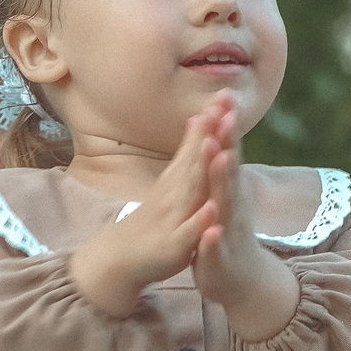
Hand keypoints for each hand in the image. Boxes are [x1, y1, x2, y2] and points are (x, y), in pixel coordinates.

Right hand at [66, 109, 219, 318]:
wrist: (123, 258)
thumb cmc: (156, 217)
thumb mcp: (174, 180)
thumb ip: (188, 150)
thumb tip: (199, 118)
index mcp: (180, 179)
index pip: (198, 145)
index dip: (212, 120)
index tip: (227, 93)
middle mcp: (176, 192)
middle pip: (195, 161)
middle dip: (211, 136)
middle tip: (224, 109)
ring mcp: (174, 217)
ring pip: (191, 192)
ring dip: (203, 171)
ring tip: (217, 148)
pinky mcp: (175, 245)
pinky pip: (189, 232)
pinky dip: (200, 221)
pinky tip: (212, 209)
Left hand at [190, 98, 300, 340]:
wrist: (244, 282)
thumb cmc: (228, 233)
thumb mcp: (223, 194)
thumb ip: (222, 162)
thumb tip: (222, 126)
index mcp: (228, 190)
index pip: (226, 151)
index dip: (225, 125)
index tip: (224, 95)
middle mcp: (233, 205)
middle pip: (229, 170)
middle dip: (227, 144)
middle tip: (226, 116)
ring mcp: (228, 231)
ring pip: (225, 204)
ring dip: (223, 182)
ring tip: (221, 158)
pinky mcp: (220, 258)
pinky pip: (216, 247)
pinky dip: (213, 238)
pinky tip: (211, 230)